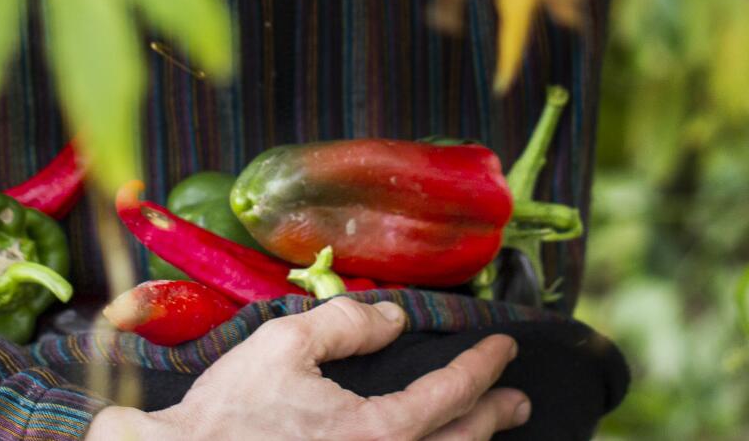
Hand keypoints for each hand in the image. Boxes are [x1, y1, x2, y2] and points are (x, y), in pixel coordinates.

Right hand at [85, 299, 530, 439]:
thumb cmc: (229, 412)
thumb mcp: (284, 344)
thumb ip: (346, 324)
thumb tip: (395, 319)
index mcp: (378, 430)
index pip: (451, 394)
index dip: (484, 368)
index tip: (503, 348)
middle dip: (493, 417)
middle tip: (518, 400)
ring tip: (483, 433)